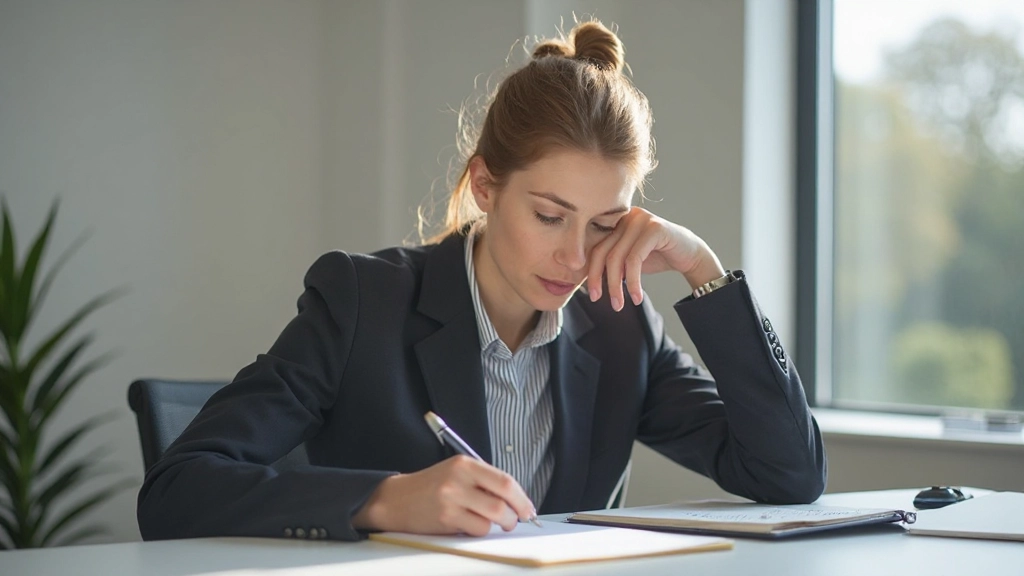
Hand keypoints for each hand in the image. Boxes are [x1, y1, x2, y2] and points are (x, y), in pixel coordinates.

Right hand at [351, 456, 536, 536]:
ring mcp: (451, 499)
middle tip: (515, 519)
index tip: (527, 508)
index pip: (504, 480)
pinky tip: (471, 525)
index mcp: (465, 464)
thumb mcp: (457, 471)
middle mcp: (459, 479)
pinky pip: (476, 529)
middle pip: (502, 500)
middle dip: (515, 514)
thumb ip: (484, 480)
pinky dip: (480, 530)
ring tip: (493, 523)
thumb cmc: (430, 486)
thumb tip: (515, 498)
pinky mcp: (445, 518)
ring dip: (498, 524)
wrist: (397, 499)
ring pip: (492, 517)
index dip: (522, 498)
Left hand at [586, 207, 725, 310]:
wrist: (690, 255)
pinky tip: (637, 297)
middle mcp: (626, 216)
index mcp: (616, 220)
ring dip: (616, 286)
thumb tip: (582, 281)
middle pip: (603, 252)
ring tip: (619, 304)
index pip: (594, 247)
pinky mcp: (654, 228)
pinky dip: (632, 282)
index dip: (590, 272)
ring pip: (617, 257)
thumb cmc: (656, 257)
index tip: (592, 294)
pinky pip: (634, 260)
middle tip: (599, 300)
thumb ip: (608, 263)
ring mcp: (641, 219)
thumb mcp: (627, 260)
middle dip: (599, 280)